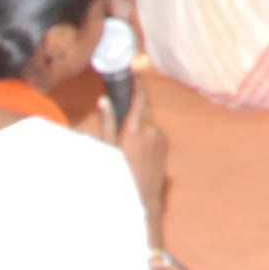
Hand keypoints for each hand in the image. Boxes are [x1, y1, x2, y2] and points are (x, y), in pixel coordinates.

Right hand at [109, 77, 172, 215]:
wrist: (141, 200)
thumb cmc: (118, 176)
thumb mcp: (107, 150)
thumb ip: (107, 123)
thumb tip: (104, 100)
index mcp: (135, 130)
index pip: (139, 99)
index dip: (137, 83)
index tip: (134, 69)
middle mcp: (152, 131)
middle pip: (145, 107)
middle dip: (137, 103)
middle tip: (125, 105)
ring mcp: (161, 138)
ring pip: (149, 121)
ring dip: (140, 123)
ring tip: (126, 143)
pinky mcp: (165, 145)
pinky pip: (154, 133)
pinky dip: (146, 134)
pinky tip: (136, 150)